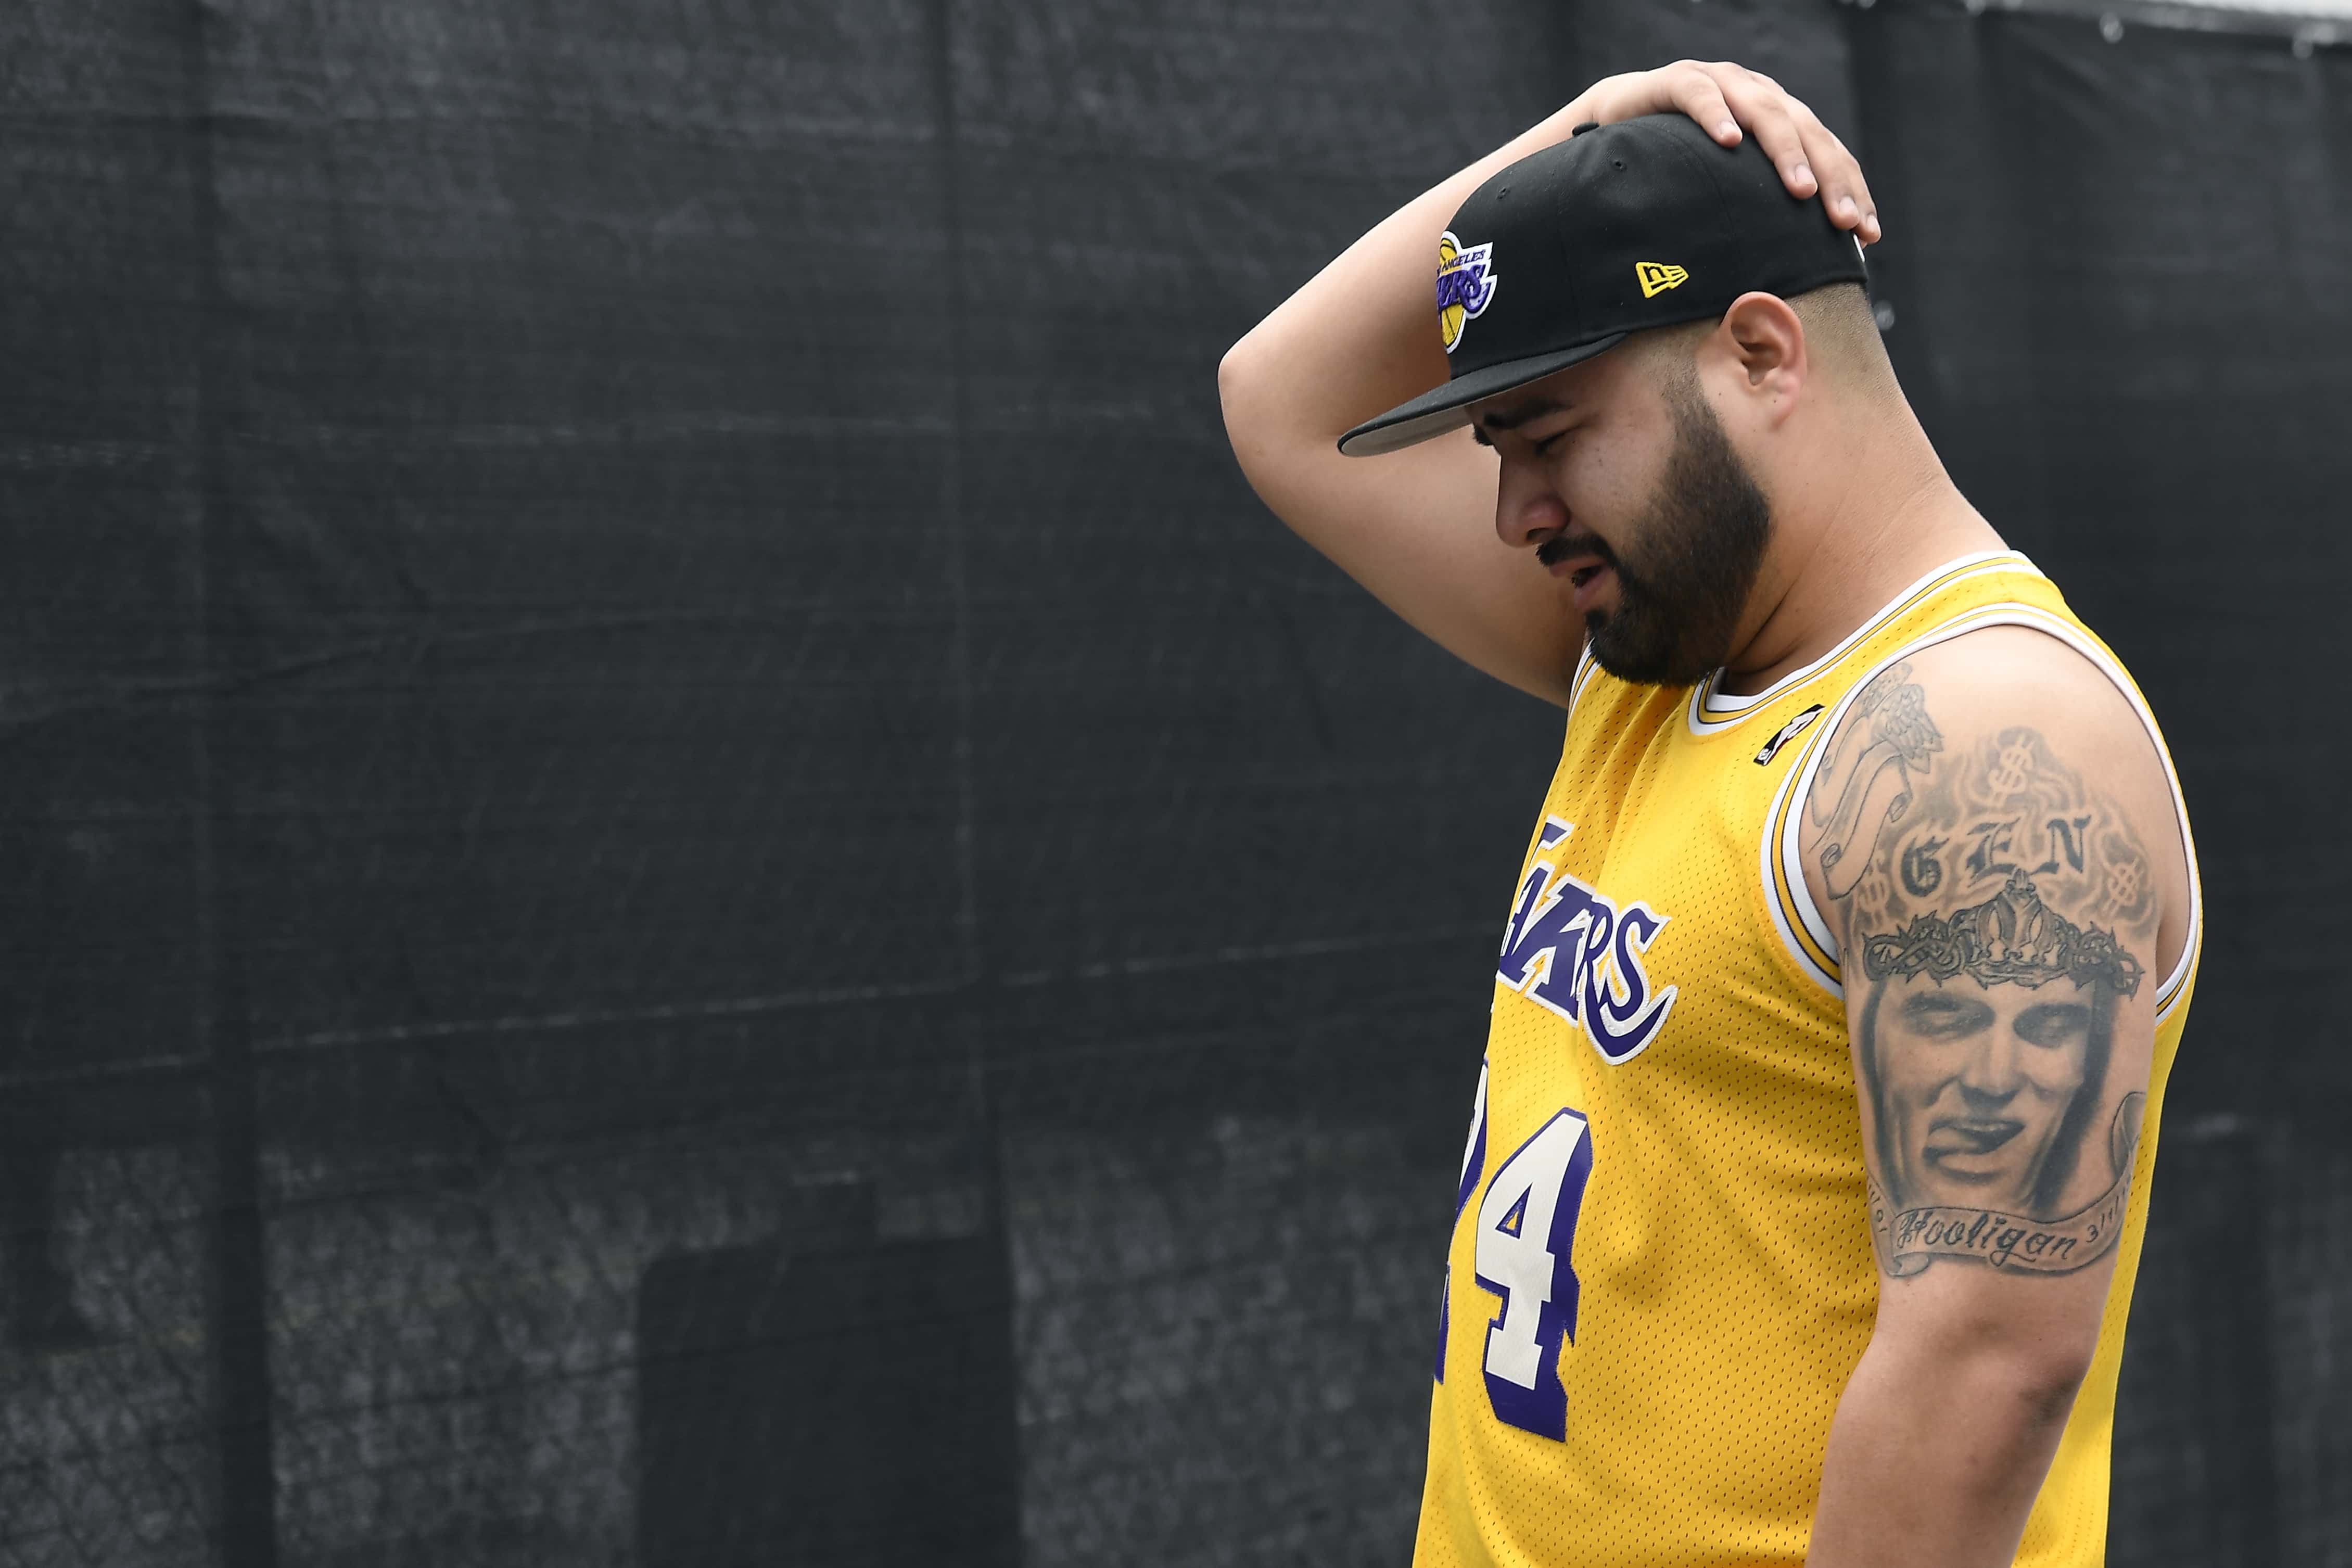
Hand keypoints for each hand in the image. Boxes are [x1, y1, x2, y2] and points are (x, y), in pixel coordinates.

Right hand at [1574, 61, 1879, 243]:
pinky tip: (1729, 140)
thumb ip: (1760, 206)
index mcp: (1781, 118)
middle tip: (1843, 220)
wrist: (1618, 117)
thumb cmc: (1677, 160)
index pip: (1828, 152)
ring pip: (1765, 110)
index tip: (1866, 235)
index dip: (1851, 189)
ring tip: (1800, 187)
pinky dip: (1716, 114)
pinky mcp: (1677, 80)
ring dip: (1786, 150)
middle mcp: (1759, 94)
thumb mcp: (1727, 185)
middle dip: (1831, 177)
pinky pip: (1700, 94)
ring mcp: (1721, 82)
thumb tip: (1797, 268)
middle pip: (1808, 131)